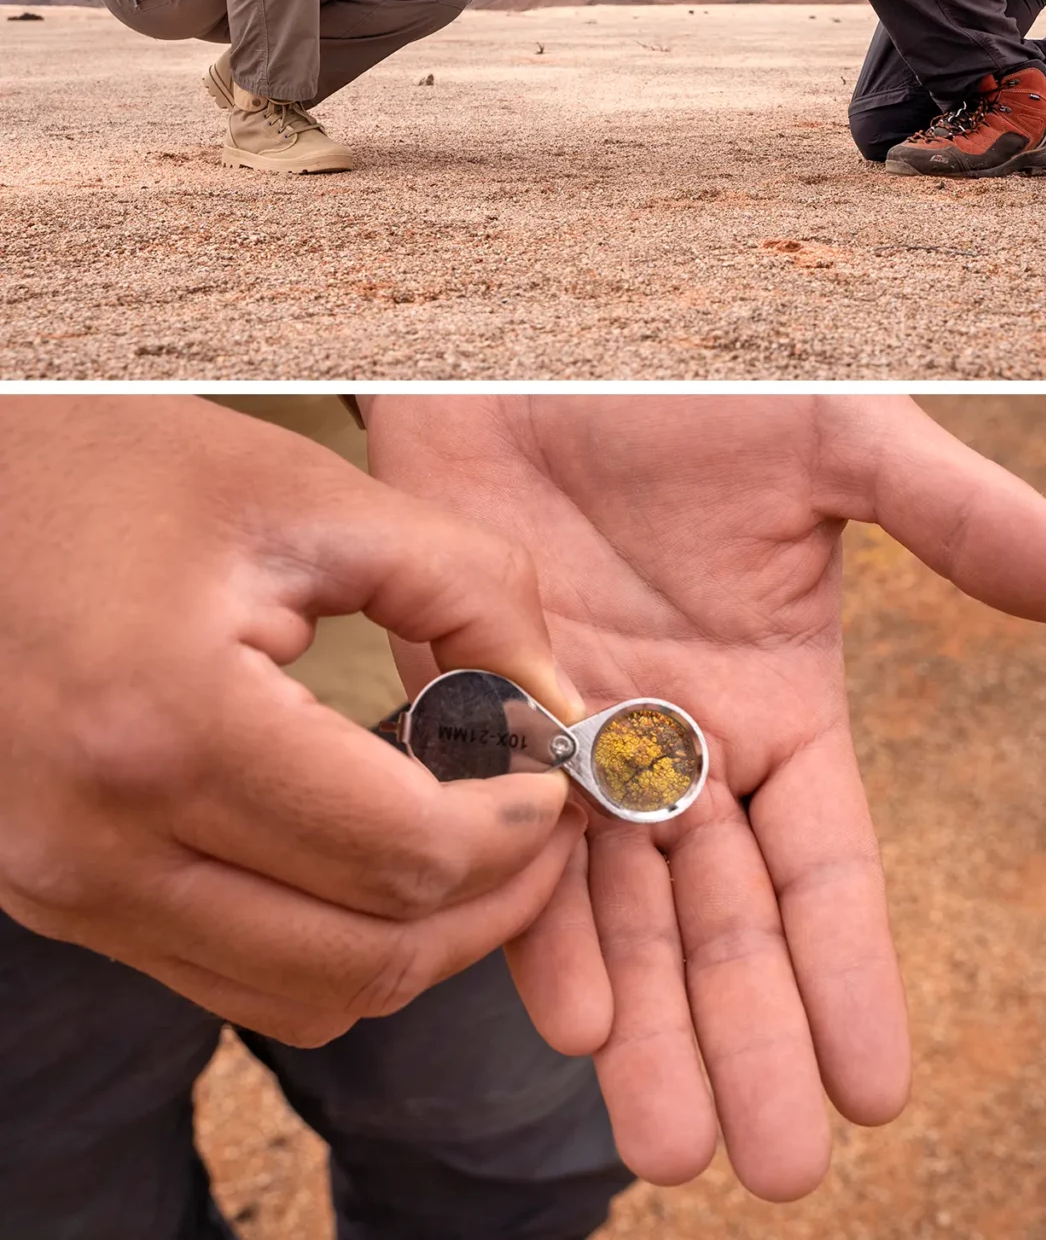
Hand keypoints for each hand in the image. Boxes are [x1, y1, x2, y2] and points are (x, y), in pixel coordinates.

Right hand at [0, 398, 581, 1046]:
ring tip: (477, 844)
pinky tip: (378, 851)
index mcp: (170, 728)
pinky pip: (237, 980)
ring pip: (309, 996)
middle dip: (493, 905)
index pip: (402, 855)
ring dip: (422, 942)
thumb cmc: (121, 475)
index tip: (557, 778)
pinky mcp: (59, 901)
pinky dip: (337, 943)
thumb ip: (468, 589)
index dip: (516, 833)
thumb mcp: (310, 497)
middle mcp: (101, 842)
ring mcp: (67, 888)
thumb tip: (561, 702)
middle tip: (545, 828)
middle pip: (367, 956)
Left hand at [363, 396, 1045, 1200]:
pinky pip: (511, 850)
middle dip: (752, 1047)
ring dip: (650, 1035)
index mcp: (784, 699)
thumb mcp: (843, 443)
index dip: (853, 975)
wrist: (524, 338)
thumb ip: (963, 518)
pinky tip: (568, 1022)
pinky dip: (538, 937)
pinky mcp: (479, 716)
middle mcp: (688, 745)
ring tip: (670, 1149)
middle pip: (732, 925)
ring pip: (625, 919)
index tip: (882, 1089)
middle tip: (773, 1171)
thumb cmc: (692, 383)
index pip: (831, 868)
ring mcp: (582, 741)